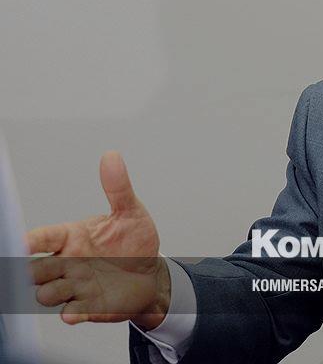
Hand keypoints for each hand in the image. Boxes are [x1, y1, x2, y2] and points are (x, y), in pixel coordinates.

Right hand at [27, 151, 170, 328]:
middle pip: (34, 271)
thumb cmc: (134, 241)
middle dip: (33, 272)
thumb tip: (111, 157)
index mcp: (72, 237)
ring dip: (52, 292)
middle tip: (37, 270)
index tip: (23, 243)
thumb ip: (118, 188)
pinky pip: (70, 314)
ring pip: (46, 294)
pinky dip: (70, 314)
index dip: (31, 240)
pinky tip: (73, 312)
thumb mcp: (130, 212)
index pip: (43, 237)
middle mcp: (67, 263)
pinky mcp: (88, 307)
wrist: (151, 274)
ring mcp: (75, 287)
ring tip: (68, 286)